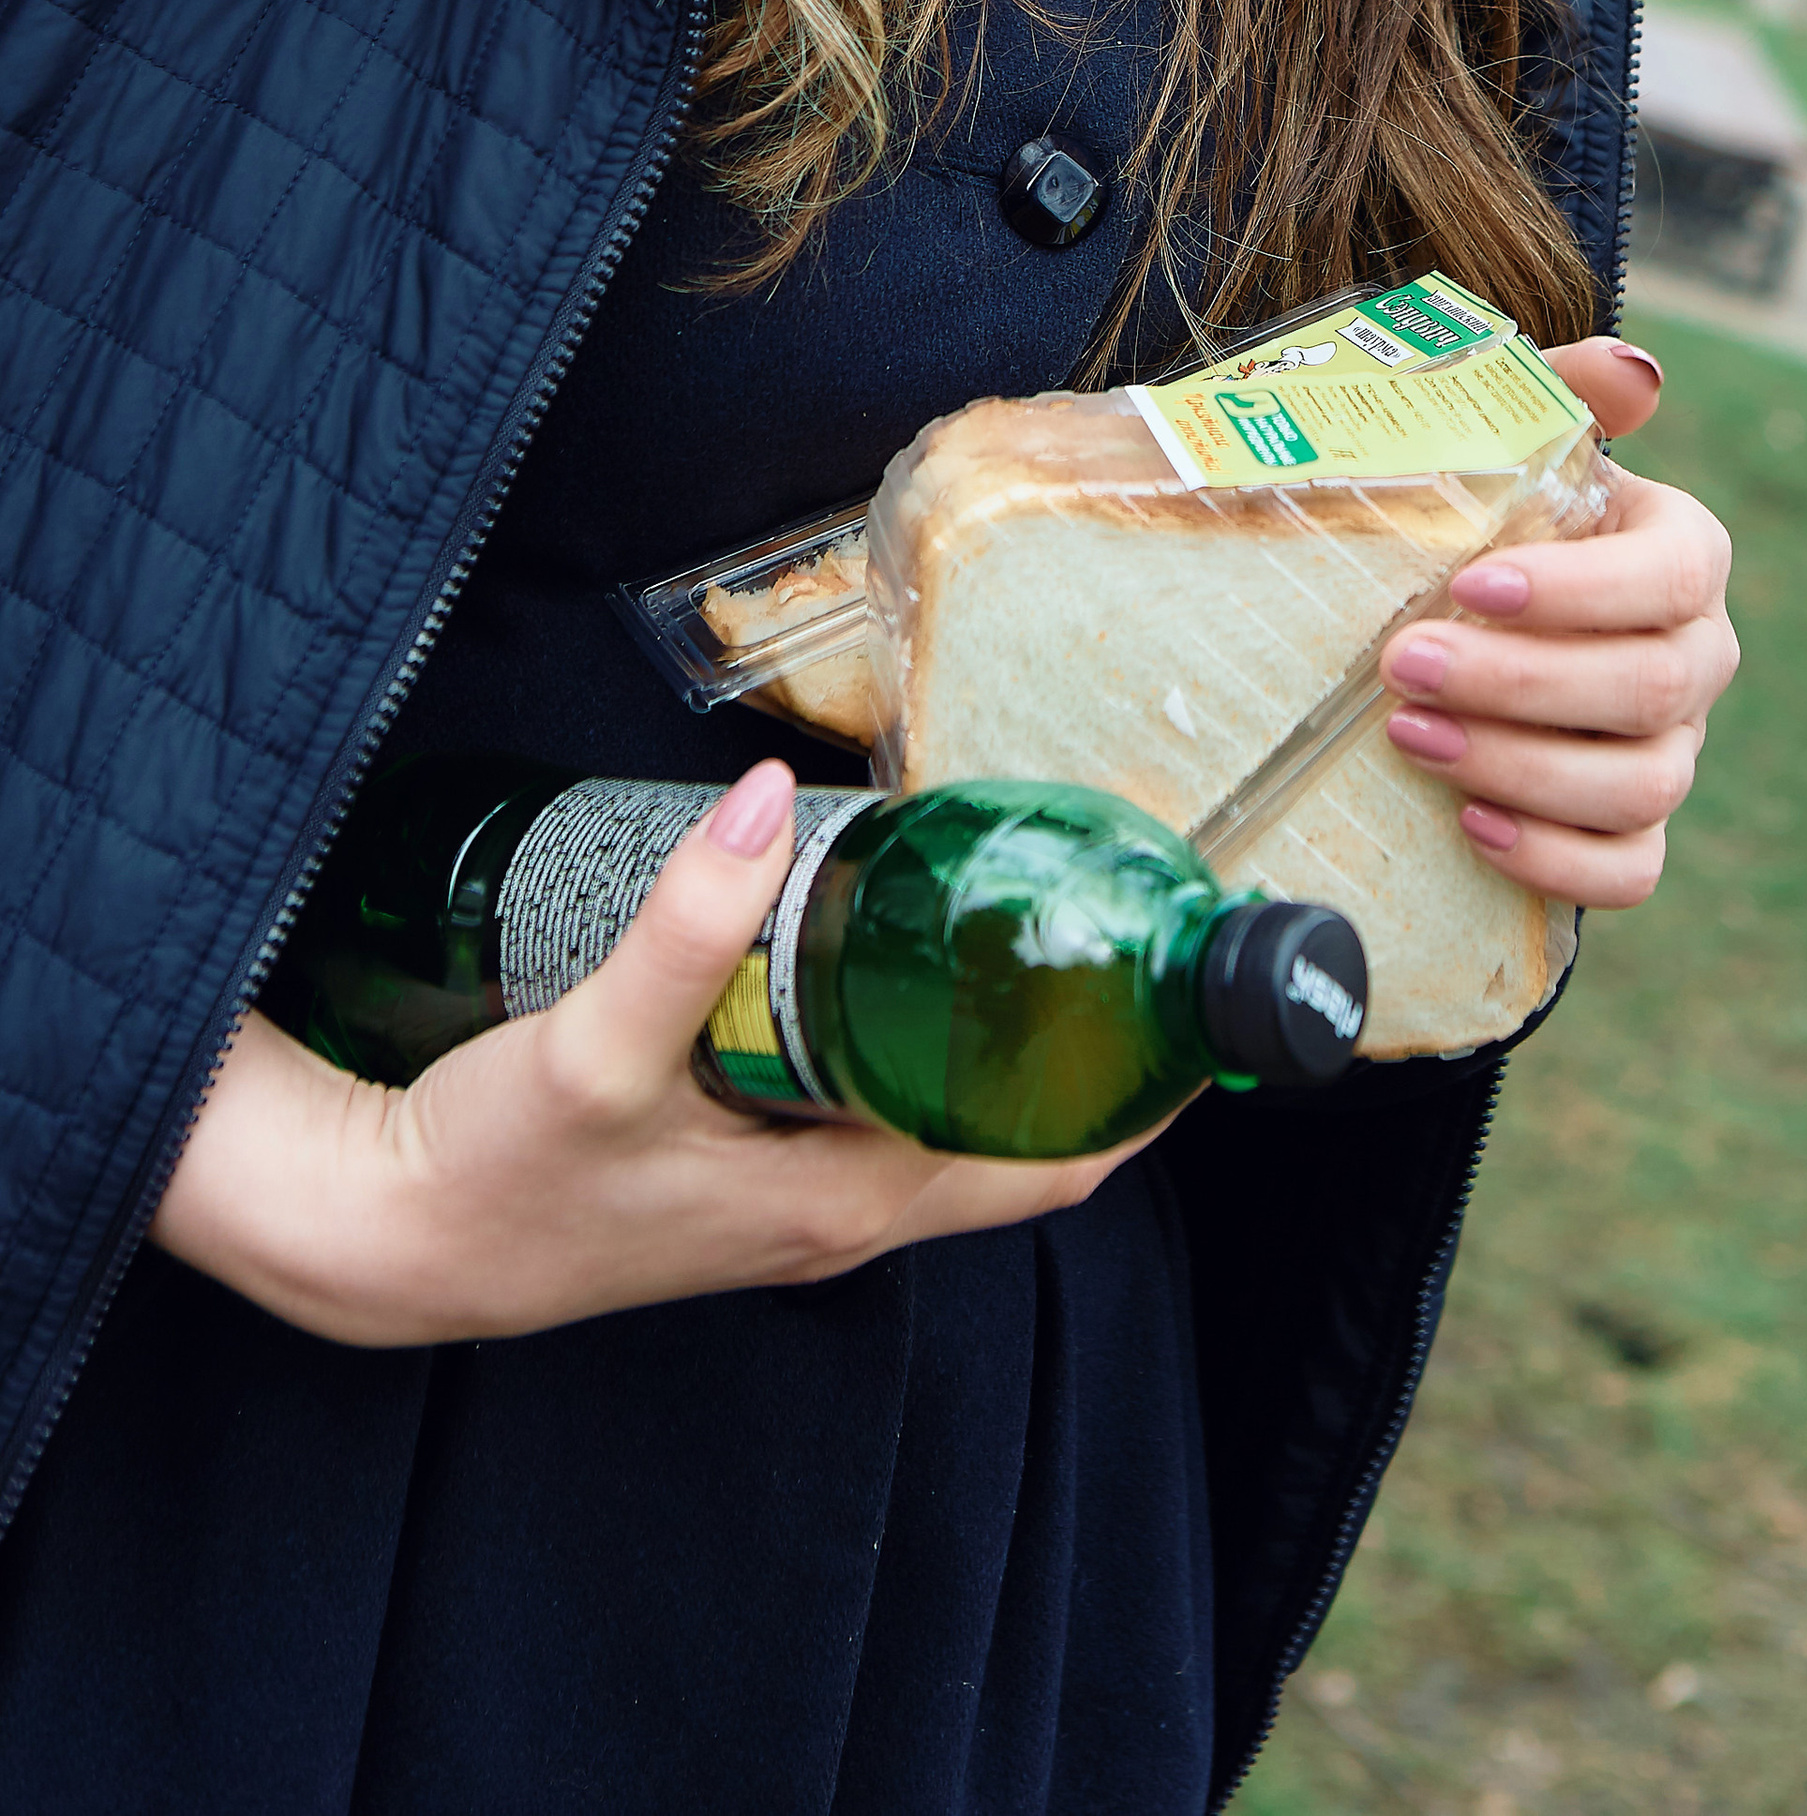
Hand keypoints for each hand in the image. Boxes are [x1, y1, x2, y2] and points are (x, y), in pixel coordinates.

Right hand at [150, 761, 1153, 1347]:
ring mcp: (798, 1194)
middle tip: (1117, 899)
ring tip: (1035, 900)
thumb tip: (774, 798)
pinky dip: (920, 1036)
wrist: (389, 1240)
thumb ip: (688, 923)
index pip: (1055, 1158)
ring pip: (950, 1112)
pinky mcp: (749, 1164)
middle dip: (1084, 1035)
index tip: (1186, 969)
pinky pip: (879, 1102)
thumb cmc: (500, 1167)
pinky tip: (905, 951)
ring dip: (1001, 1029)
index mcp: (847, 1201)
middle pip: (1020, 1132)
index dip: (1139, 1081)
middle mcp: (843, 1211)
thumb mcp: (597, 1045)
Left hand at [1379, 338, 1734, 908]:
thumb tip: (1635, 374)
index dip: (1577, 592)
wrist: (1475, 605)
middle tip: (1405, 663)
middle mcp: (1700, 655)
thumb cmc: (1496, 512)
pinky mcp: (1636, 827)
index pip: (1667, 580)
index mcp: (1685, 553)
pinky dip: (1556, 861)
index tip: (1470, 584)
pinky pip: (1630, 872)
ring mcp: (1676, 749)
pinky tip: (1471, 825)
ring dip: (1520, 769)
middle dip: (1519, 683)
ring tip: (1411, 736)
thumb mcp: (1519, 435)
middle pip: (1647, 691)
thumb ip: (1570, 388)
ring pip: (1640, 788)